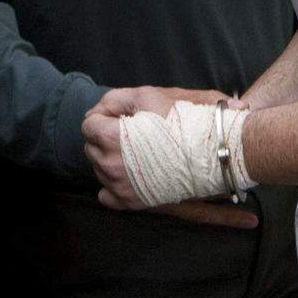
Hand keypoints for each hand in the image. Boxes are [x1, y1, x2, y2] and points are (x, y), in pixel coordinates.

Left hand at [83, 88, 253, 227]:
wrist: (209, 153)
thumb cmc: (177, 121)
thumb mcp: (145, 95)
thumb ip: (114, 99)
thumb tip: (98, 111)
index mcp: (110, 138)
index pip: (88, 125)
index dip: (105, 117)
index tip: (124, 118)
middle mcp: (109, 166)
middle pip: (92, 146)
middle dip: (106, 138)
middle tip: (132, 133)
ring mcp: (119, 187)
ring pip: (99, 169)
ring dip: (111, 158)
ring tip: (137, 152)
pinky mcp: (130, 202)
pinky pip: (106, 195)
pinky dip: (112, 184)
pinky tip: (128, 173)